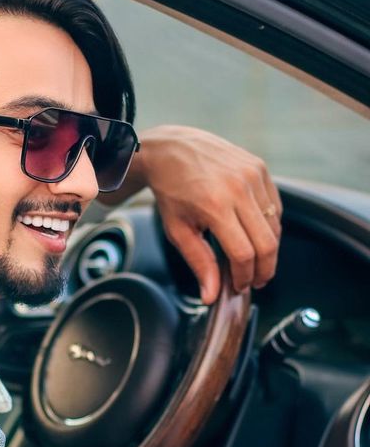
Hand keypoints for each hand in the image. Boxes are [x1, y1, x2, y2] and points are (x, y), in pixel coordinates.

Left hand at [111, 125, 281, 303]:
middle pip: (267, 243)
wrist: (172, 150)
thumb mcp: (178, 231)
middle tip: (254, 281)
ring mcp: (253, 175)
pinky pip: (276, 207)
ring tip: (254, 262)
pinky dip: (269, 227)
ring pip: (275, 226)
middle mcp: (239, 188)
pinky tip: (255, 236)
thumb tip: (211, 295)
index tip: (238, 286)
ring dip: (268, 250)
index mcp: (215, 206)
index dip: (244, 276)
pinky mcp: (260, 168)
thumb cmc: (171, 191)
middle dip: (263, 269)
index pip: (243, 254)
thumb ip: (199, 263)